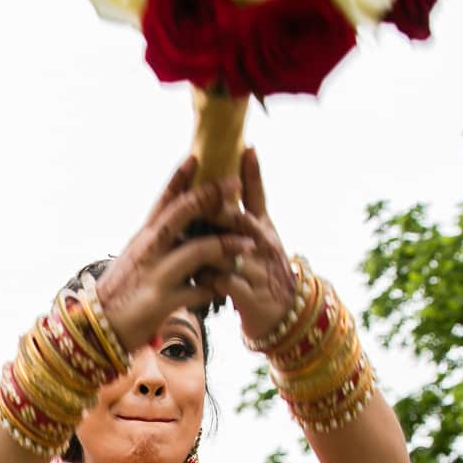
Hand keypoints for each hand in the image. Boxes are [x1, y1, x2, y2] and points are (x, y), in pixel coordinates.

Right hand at [94, 155, 259, 354]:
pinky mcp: (162, 302)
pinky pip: (198, 292)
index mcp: (144, 237)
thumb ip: (157, 240)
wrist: (97, 329)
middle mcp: (149, 250)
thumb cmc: (120, 292)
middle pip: (182, 213)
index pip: (164, 200)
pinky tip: (226, 288)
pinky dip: (215, 288)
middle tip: (235, 182)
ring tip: (247, 244)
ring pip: (198, 250)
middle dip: (211, 196)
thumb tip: (175, 220)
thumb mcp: (135, 258)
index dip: (180, 177)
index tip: (197, 155)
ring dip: (226, 245)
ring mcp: (156, 275)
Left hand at [198, 148, 297, 342]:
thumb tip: (242, 161)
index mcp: (263, 227)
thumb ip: (250, 203)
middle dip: (217, 210)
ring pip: (227, 251)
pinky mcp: (250, 295)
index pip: (257, 195)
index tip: (246, 148)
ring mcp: (258, 269)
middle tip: (196, 199)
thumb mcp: (262, 235)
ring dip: (204, 245)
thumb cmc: (264, 268)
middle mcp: (263, 244)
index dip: (252, 173)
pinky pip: (225, 283)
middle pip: (238, 220)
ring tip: (181, 241)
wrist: (281, 314)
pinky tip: (192, 276)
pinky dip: (208, 279)